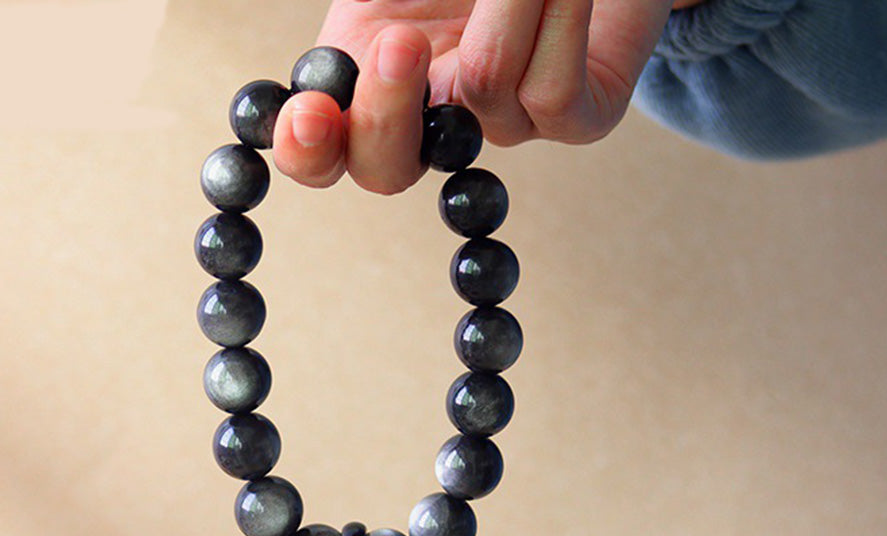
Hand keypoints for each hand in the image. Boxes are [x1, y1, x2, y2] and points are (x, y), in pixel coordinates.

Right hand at [273, 0, 685, 193]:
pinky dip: (557, 20)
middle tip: (401, 42)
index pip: (323, 151)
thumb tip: (364, 41)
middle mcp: (437, 117)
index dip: (306, 150)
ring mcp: (506, 125)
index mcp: (377, 79)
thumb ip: (371, 4)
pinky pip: (552, 91)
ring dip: (502, 5)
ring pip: (482, 92)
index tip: (309, 116)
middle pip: (385, 168)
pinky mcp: (580, 118)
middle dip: (385, 110)